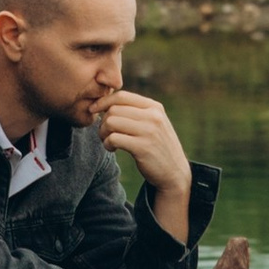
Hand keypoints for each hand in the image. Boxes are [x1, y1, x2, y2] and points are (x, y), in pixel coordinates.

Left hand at [93, 89, 193, 237]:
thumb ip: (137, 112)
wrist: (175, 172)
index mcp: (154, 107)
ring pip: (111, 122)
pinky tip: (112, 148)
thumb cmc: (158, 147)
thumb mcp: (154, 123)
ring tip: (107, 141)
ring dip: (103, 132)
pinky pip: (114, 138)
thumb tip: (107, 102)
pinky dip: (107, 143)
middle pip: (114, 109)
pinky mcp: (143, 147)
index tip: (93, 109)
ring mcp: (149, 131)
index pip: (122, 96)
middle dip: (103, 121)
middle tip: (104, 133)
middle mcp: (153, 116)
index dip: (103, 101)